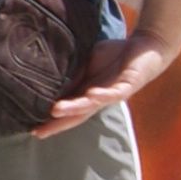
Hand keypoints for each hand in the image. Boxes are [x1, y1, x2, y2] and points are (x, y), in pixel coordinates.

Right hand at [38, 30, 172, 137]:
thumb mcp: (89, 60)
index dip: (52, 120)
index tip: (33, 129)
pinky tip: (92, 94)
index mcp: (88, 92)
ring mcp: (113, 92)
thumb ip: (75, 70)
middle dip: (59, 124)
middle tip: (40, 132)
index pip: (68, 109)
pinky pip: (114, 92)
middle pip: (77, 114)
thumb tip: (51, 75)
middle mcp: (99, 97)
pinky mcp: (128, 85)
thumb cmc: (118, 54)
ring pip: (92, 105)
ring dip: (74, 108)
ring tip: (56, 111)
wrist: (147, 47)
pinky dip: (103, 95)